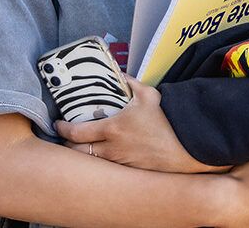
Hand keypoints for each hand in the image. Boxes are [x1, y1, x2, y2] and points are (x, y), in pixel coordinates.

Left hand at [56, 76, 225, 173]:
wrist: (189, 144)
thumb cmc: (169, 119)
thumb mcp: (149, 95)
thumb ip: (131, 84)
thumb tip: (121, 75)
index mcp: (113, 129)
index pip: (77, 133)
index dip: (63, 129)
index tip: (59, 125)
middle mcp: (113, 149)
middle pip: (78, 153)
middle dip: (69, 146)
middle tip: (68, 139)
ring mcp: (121, 164)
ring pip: (92, 164)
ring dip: (84, 157)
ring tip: (83, 149)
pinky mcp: (131, 173)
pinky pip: (109, 170)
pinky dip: (102, 165)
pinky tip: (105, 158)